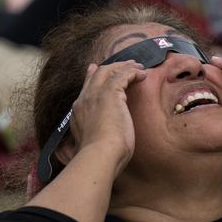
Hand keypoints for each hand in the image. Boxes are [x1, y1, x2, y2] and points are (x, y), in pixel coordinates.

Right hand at [64, 61, 147, 176]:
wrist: (100, 155)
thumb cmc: (99, 157)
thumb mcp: (92, 143)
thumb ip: (92, 136)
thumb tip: (94, 142)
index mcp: (78, 111)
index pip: (86, 88)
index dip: (92, 76)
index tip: (95, 69)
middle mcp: (84, 99)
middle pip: (97, 74)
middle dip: (112, 67)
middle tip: (126, 64)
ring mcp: (96, 94)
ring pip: (109, 71)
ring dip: (125, 66)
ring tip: (138, 66)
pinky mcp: (111, 93)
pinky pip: (122, 74)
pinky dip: (132, 72)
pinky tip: (142, 74)